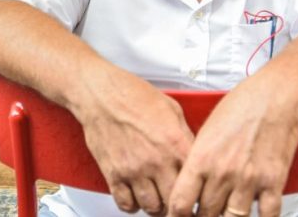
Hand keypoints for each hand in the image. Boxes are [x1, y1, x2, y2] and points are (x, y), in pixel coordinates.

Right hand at [76, 75, 193, 214]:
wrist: (99, 93)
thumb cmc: (132, 95)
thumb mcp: (171, 108)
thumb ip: (185, 135)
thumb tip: (195, 154)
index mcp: (176, 143)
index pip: (196, 183)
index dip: (198, 191)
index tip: (197, 193)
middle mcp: (156, 160)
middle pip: (175, 202)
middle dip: (178, 204)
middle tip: (176, 199)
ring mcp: (134, 170)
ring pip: (152, 208)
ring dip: (156, 205)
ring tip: (156, 196)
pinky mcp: (113, 174)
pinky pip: (126, 204)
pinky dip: (132, 205)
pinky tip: (136, 195)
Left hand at [168, 83, 297, 216]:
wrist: (273, 97)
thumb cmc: (239, 108)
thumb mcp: (205, 131)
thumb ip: (197, 161)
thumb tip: (190, 185)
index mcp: (200, 159)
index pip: (180, 203)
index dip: (176, 216)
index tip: (179, 216)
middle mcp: (222, 173)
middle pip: (205, 215)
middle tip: (204, 214)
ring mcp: (248, 180)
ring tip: (226, 214)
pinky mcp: (273, 182)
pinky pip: (267, 216)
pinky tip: (255, 215)